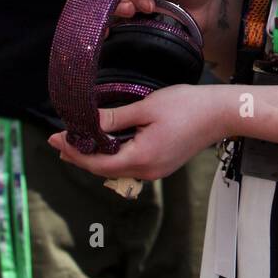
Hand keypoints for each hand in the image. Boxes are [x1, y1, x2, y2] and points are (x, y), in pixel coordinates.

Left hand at [48, 85, 220, 180]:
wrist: (222, 113)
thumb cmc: (188, 106)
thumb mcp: (148, 107)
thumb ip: (116, 118)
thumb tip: (88, 122)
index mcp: (141, 158)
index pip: (97, 163)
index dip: (74, 152)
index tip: (56, 139)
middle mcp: (147, 171)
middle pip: (104, 169)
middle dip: (80, 156)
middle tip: (58, 142)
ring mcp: (156, 171)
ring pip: (116, 168)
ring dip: (96, 156)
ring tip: (76, 143)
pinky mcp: (162, 165)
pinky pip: (130, 165)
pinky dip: (113, 156)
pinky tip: (105, 144)